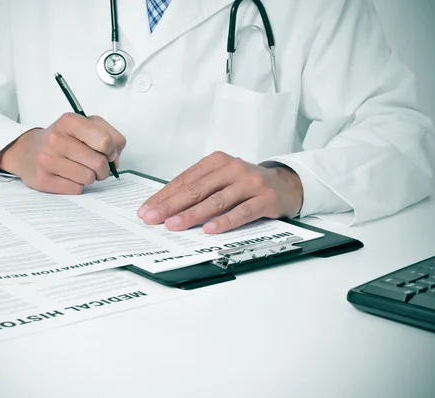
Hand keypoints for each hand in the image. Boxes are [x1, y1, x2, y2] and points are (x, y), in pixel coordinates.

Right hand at [0, 113, 125, 193]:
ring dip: (91, 177)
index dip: (112, 150)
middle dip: (104, 168)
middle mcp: (56, 138)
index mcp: (70, 121)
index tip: (107, 152)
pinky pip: (76, 188)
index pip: (106, 141)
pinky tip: (68, 176)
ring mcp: (47, 159)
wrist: (28, 151)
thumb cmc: (64, 139)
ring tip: (82, 170)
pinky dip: (78, 185)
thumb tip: (116, 161)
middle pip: (99, 162)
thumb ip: (110, 138)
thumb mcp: (86, 127)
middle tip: (97, 166)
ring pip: (88, 178)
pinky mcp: (43, 179)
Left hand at [137, 152, 302, 233]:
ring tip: (174, 225)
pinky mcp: (265, 199)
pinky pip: (242, 212)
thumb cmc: (247, 183)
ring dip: (193, 214)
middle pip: (196, 189)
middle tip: (152, 218)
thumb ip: (198, 188)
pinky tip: (210, 229)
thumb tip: (165, 206)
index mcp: (217, 162)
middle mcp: (232, 169)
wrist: (287, 183)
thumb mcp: (222, 178)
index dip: (164, 196)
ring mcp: (250, 183)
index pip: (184, 180)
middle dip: (171, 205)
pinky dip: (225, 221)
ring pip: (216, 200)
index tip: (147, 209)